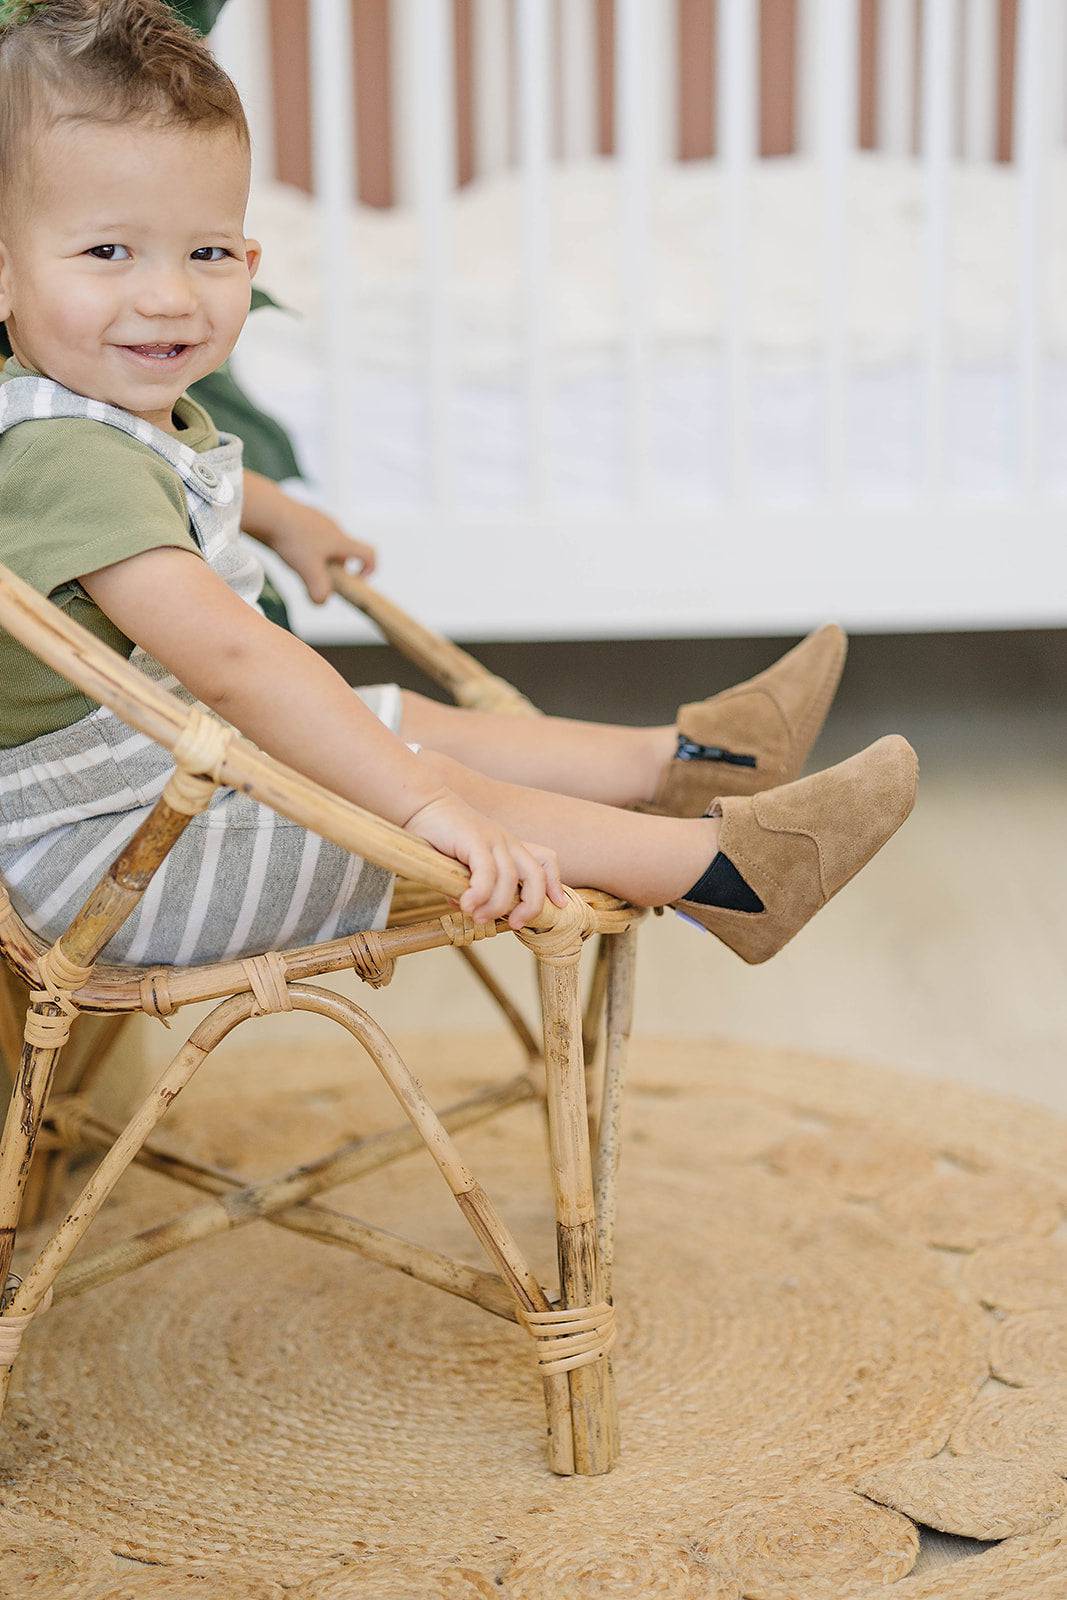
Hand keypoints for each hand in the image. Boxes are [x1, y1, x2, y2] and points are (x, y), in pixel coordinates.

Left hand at [260, 496, 376, 602]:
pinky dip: (306, 544)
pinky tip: (288, 548)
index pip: (369, 553)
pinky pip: (312, 533)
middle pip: (344, 551)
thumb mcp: (308, 571)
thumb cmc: (292, 540)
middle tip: (316, 576)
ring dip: (319, 556)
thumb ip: (319, 590)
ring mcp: (319, 519)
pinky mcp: (304, 515)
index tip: (354, 579)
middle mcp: (334, 528)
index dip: (369, 569)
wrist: (269, 511)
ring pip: (327, 542)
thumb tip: (321, 601)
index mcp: (341, 541)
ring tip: (298, 561)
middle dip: (335, 568)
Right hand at [402, 790, 566, 929]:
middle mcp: (506, 842)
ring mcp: (493, 839)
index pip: (545, 860)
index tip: (558, 906)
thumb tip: (467, 907)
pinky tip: (466, 905)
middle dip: (532, 905)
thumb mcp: (459, 864)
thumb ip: (467, 886)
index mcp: (508, 847)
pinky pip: (487, 873)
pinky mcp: (475, 839)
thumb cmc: (438, 835)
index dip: (555, 884)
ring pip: (510, 880)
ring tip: (477, 917)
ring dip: (496, 906)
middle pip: (536, 875)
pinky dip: (480, 895)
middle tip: (515, 924)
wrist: (419, 804)